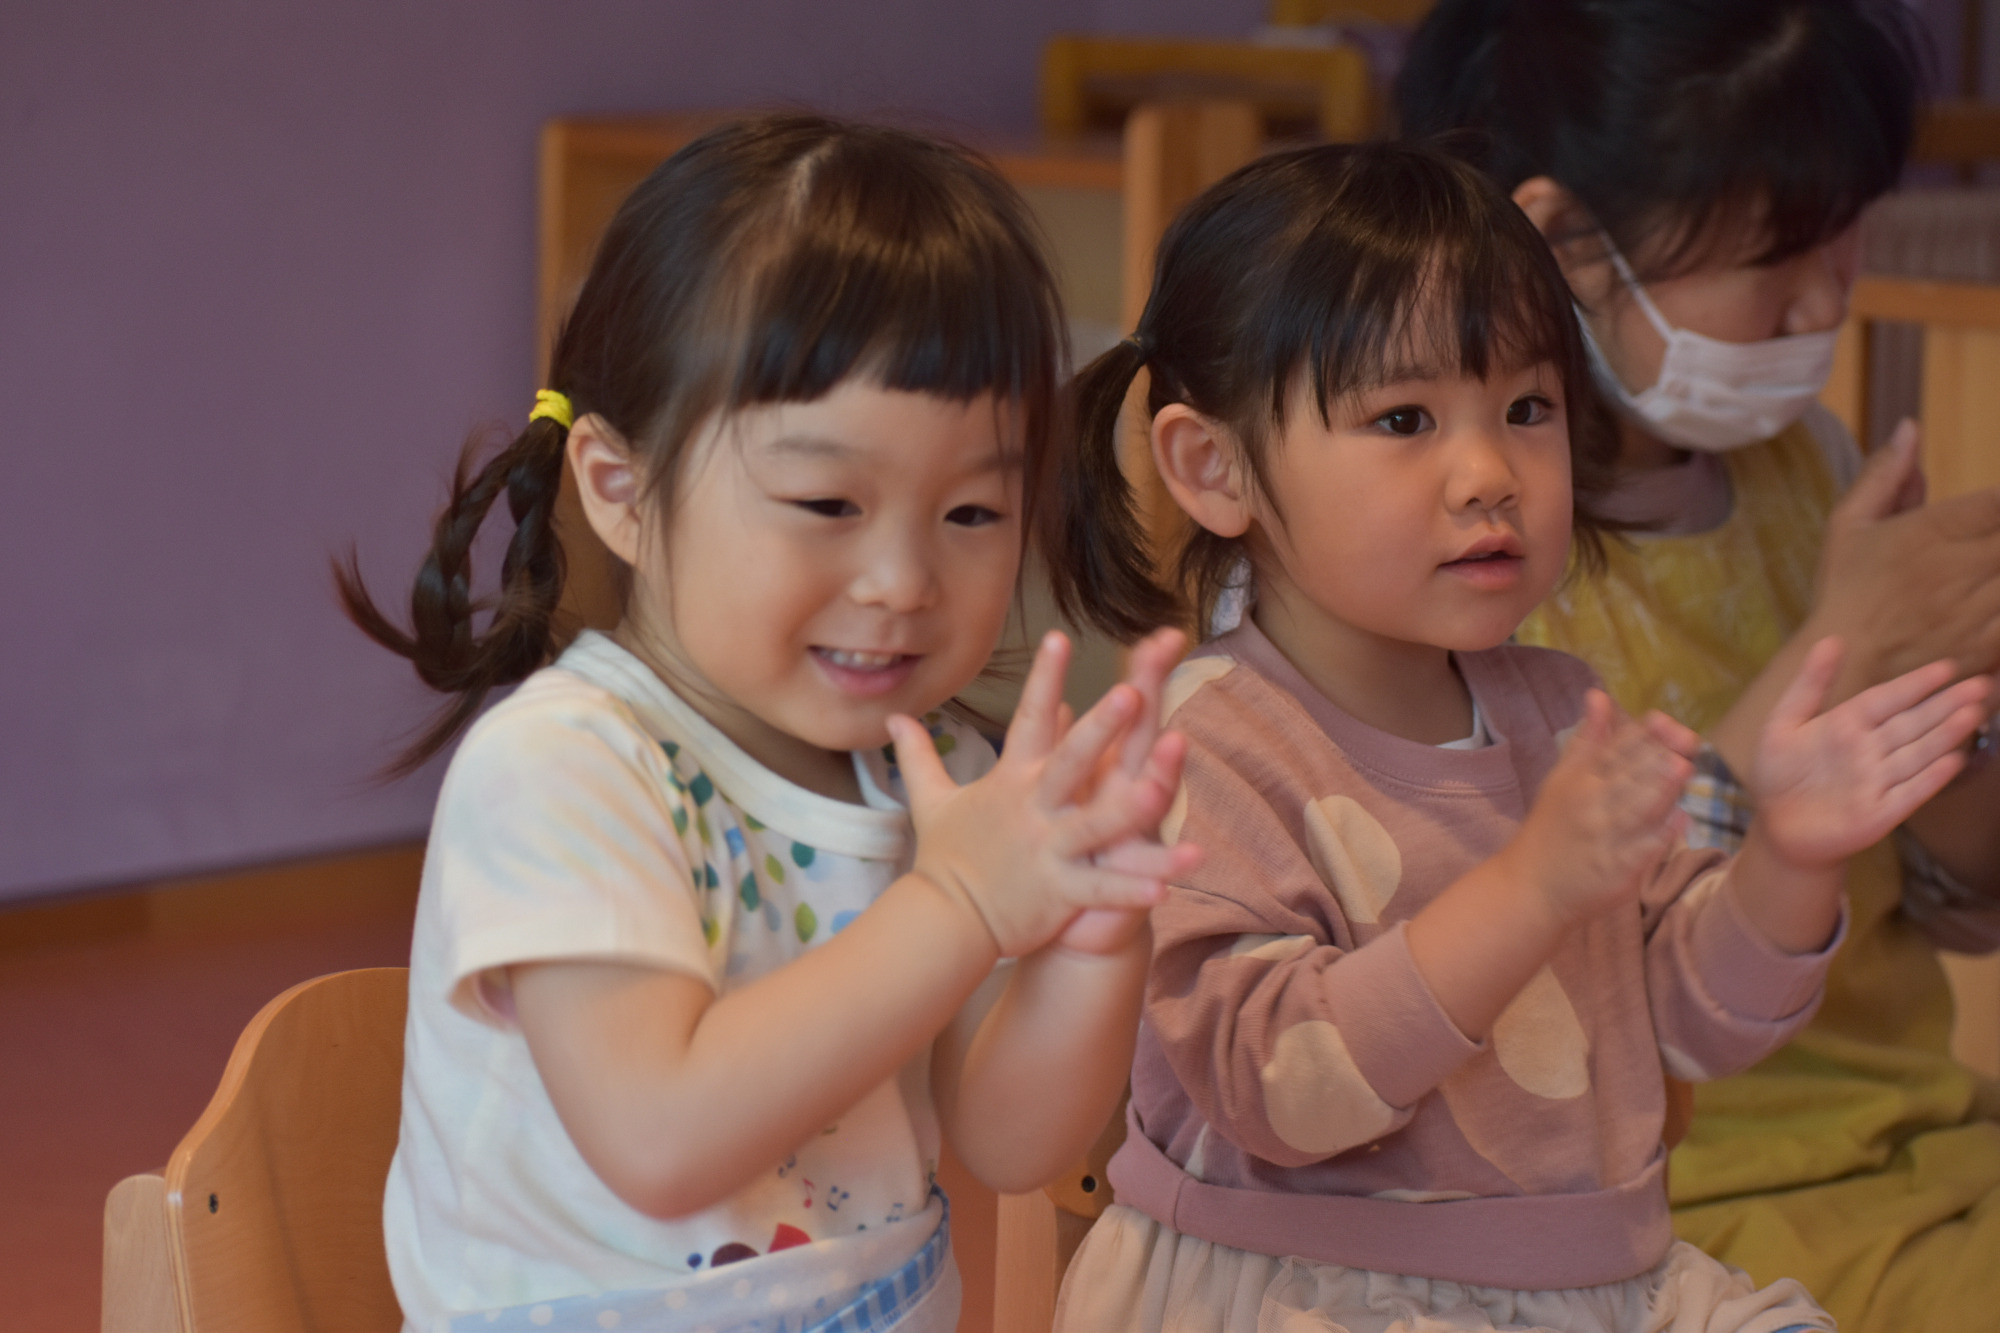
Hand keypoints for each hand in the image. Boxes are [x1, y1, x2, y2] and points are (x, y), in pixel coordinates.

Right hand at [891, 632, 1197, 957]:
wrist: (941, 921)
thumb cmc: (945, 858)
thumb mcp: (930, 800)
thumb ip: (918, 754)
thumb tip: (894, 716)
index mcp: (1011, 781)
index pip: (1028, 720)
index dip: (1044, 678)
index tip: (1060, 637)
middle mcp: (1033, 810)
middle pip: (1069, 762)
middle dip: (1099, 730)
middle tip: (1131, 693)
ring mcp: (1048, 851)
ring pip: (1093, 826)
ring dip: (1127, 811)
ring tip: (1160, 792)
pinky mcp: (1058, 893)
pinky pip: (1099, 890)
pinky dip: (1130, 891)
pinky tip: (1165, 891)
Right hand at [1506, 691, 1697, 928]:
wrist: (1531, 887)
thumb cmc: (1552, 829)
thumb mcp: (1562, 778)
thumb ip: (1588, 739)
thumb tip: (1599, 694)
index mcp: (1579, 778)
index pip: (1615, 748)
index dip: (1643, 733)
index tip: (1665, 722)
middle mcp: (1590, 804)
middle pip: (1629, 773)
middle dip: (1658, 755)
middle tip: (1688, 741)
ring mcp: (1603, 837)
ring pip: (1637, 807)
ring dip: (1662, 787)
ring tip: (1684, 768)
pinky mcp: (1615, 870)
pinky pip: (1641, 849)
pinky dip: (1660, 834)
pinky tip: (1680, 820)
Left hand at [1751, 637, 1991, 871]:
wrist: (1777, 827)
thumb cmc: (1779, 774)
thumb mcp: (1784, 724)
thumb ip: (1810, 685)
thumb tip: (1832, 640)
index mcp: (1847, 725)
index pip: (1887, 699)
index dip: (1915, 684)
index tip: (1947, 666)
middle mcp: (1869, 750)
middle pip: (1913, 723)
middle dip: (1946, 704)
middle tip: (1981, 685)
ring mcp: (1878, 781)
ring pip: (1918, 753)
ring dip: (1946, 734)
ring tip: (1973, 712)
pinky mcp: (1880, 813)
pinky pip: (1909, 792)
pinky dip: (1930, 777)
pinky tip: (1954, 759)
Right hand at [1814, 420, 1999, 697]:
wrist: (1843, 668)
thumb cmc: (1845, 591)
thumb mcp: (1849, 526)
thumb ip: (1884, 476)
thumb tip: (1910, 427)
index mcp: (1930, 533)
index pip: (1997, 502)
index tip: (1994, 509)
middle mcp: (1960, 568)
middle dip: (1999, 534)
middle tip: (1984, 544)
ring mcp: (1978, 611)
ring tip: (1987, 568)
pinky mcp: (1986, 647)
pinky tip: (1991, 595)